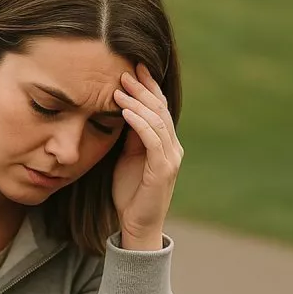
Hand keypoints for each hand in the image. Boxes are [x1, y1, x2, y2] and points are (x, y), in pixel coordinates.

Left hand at [112, 62, 183, 249]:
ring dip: (137, 103)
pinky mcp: (163, 170)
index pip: (159, 109)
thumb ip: (130, 137)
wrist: (137, 225)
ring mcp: (170, 158)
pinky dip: (138, 122)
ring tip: (119, 89)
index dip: (148, 88)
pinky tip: (124, 111)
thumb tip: (123, 111)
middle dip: (143, 89)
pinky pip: (152, 139)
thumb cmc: (130, 193)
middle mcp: (173, 148)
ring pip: (157, 121)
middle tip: (125, 71)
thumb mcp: (127, 158)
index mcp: (166, 144)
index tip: (133, 69)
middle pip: (160, 110)